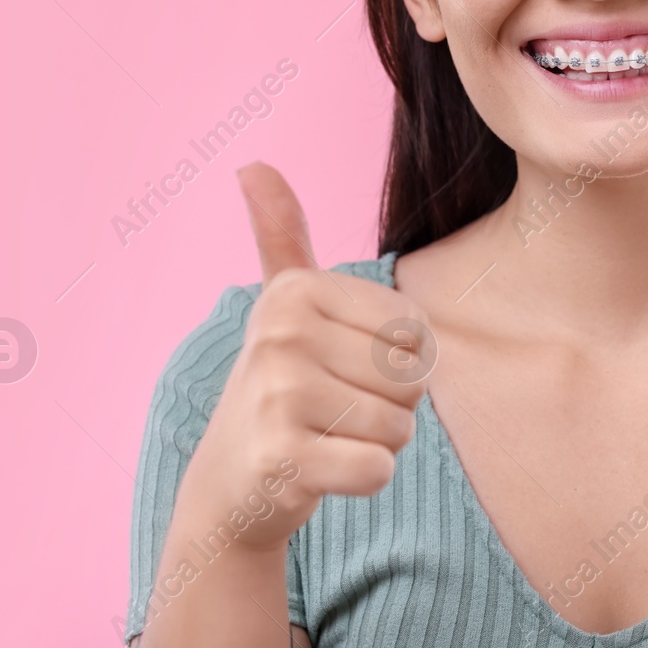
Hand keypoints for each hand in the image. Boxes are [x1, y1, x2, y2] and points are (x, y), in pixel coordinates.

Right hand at [175, 162, 431, 551]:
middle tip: (336, 411)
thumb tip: (251, 164)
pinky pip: (377, 469)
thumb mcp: (284, 305)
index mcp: (297, 290)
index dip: (400, 362)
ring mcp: (277, 395)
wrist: (230, 483)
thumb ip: (281, 235)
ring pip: (399, 426)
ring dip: (376, 444)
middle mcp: (281, 332)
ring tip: (325, 437)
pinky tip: (320, 472)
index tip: (343, 369)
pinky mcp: (282, 459)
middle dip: (391, 407)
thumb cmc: (281, 385)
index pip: (417, 330)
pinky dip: (363, 479)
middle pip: (412, 377)